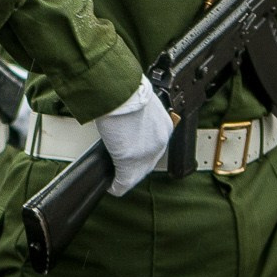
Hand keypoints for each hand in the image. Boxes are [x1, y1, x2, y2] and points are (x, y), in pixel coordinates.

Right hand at [93, 78, 171, 196]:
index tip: (130, 152)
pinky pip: (126, 181)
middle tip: (121, 168)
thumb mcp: (134, 101)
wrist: (117, 92)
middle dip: (134, 165)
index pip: (154, 144)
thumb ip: (133, 112)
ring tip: (117, 179)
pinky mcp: (131, 162)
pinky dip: (118, 186)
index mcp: (163, 124)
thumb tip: (122, 117)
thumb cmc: (121, 90)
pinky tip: (112, 187)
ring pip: (138, 171)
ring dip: (126, 176)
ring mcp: (147, 152)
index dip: (140, 150)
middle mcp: (160, 140)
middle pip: (148, 161)